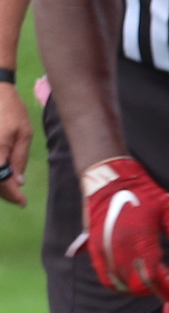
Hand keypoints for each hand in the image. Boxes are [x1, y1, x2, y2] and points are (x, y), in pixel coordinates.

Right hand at [0, 82, 29, 207]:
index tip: (22, 203)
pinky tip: (4, 175)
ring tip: (11, 190)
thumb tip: (18, 182)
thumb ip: (19, 159)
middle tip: (18, 199)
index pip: (1, 181)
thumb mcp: (23, 134)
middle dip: (4, 192)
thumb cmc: (10, 109)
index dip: (12, 195)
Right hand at [79, 156, 168, 300]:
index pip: (152, 277)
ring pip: (118, 284)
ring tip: (149, 282)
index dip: (165, 290)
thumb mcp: (166, 208)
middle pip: (136, 285)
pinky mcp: (94, 247)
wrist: (110, 180)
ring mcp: (104, 249)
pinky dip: (117, 283)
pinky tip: (130, 279)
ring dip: (135, 288)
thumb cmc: (143, 193)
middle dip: (152, 290)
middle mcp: (119, 248)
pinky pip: (104, 275)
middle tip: (165, 285)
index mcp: (139, 240)